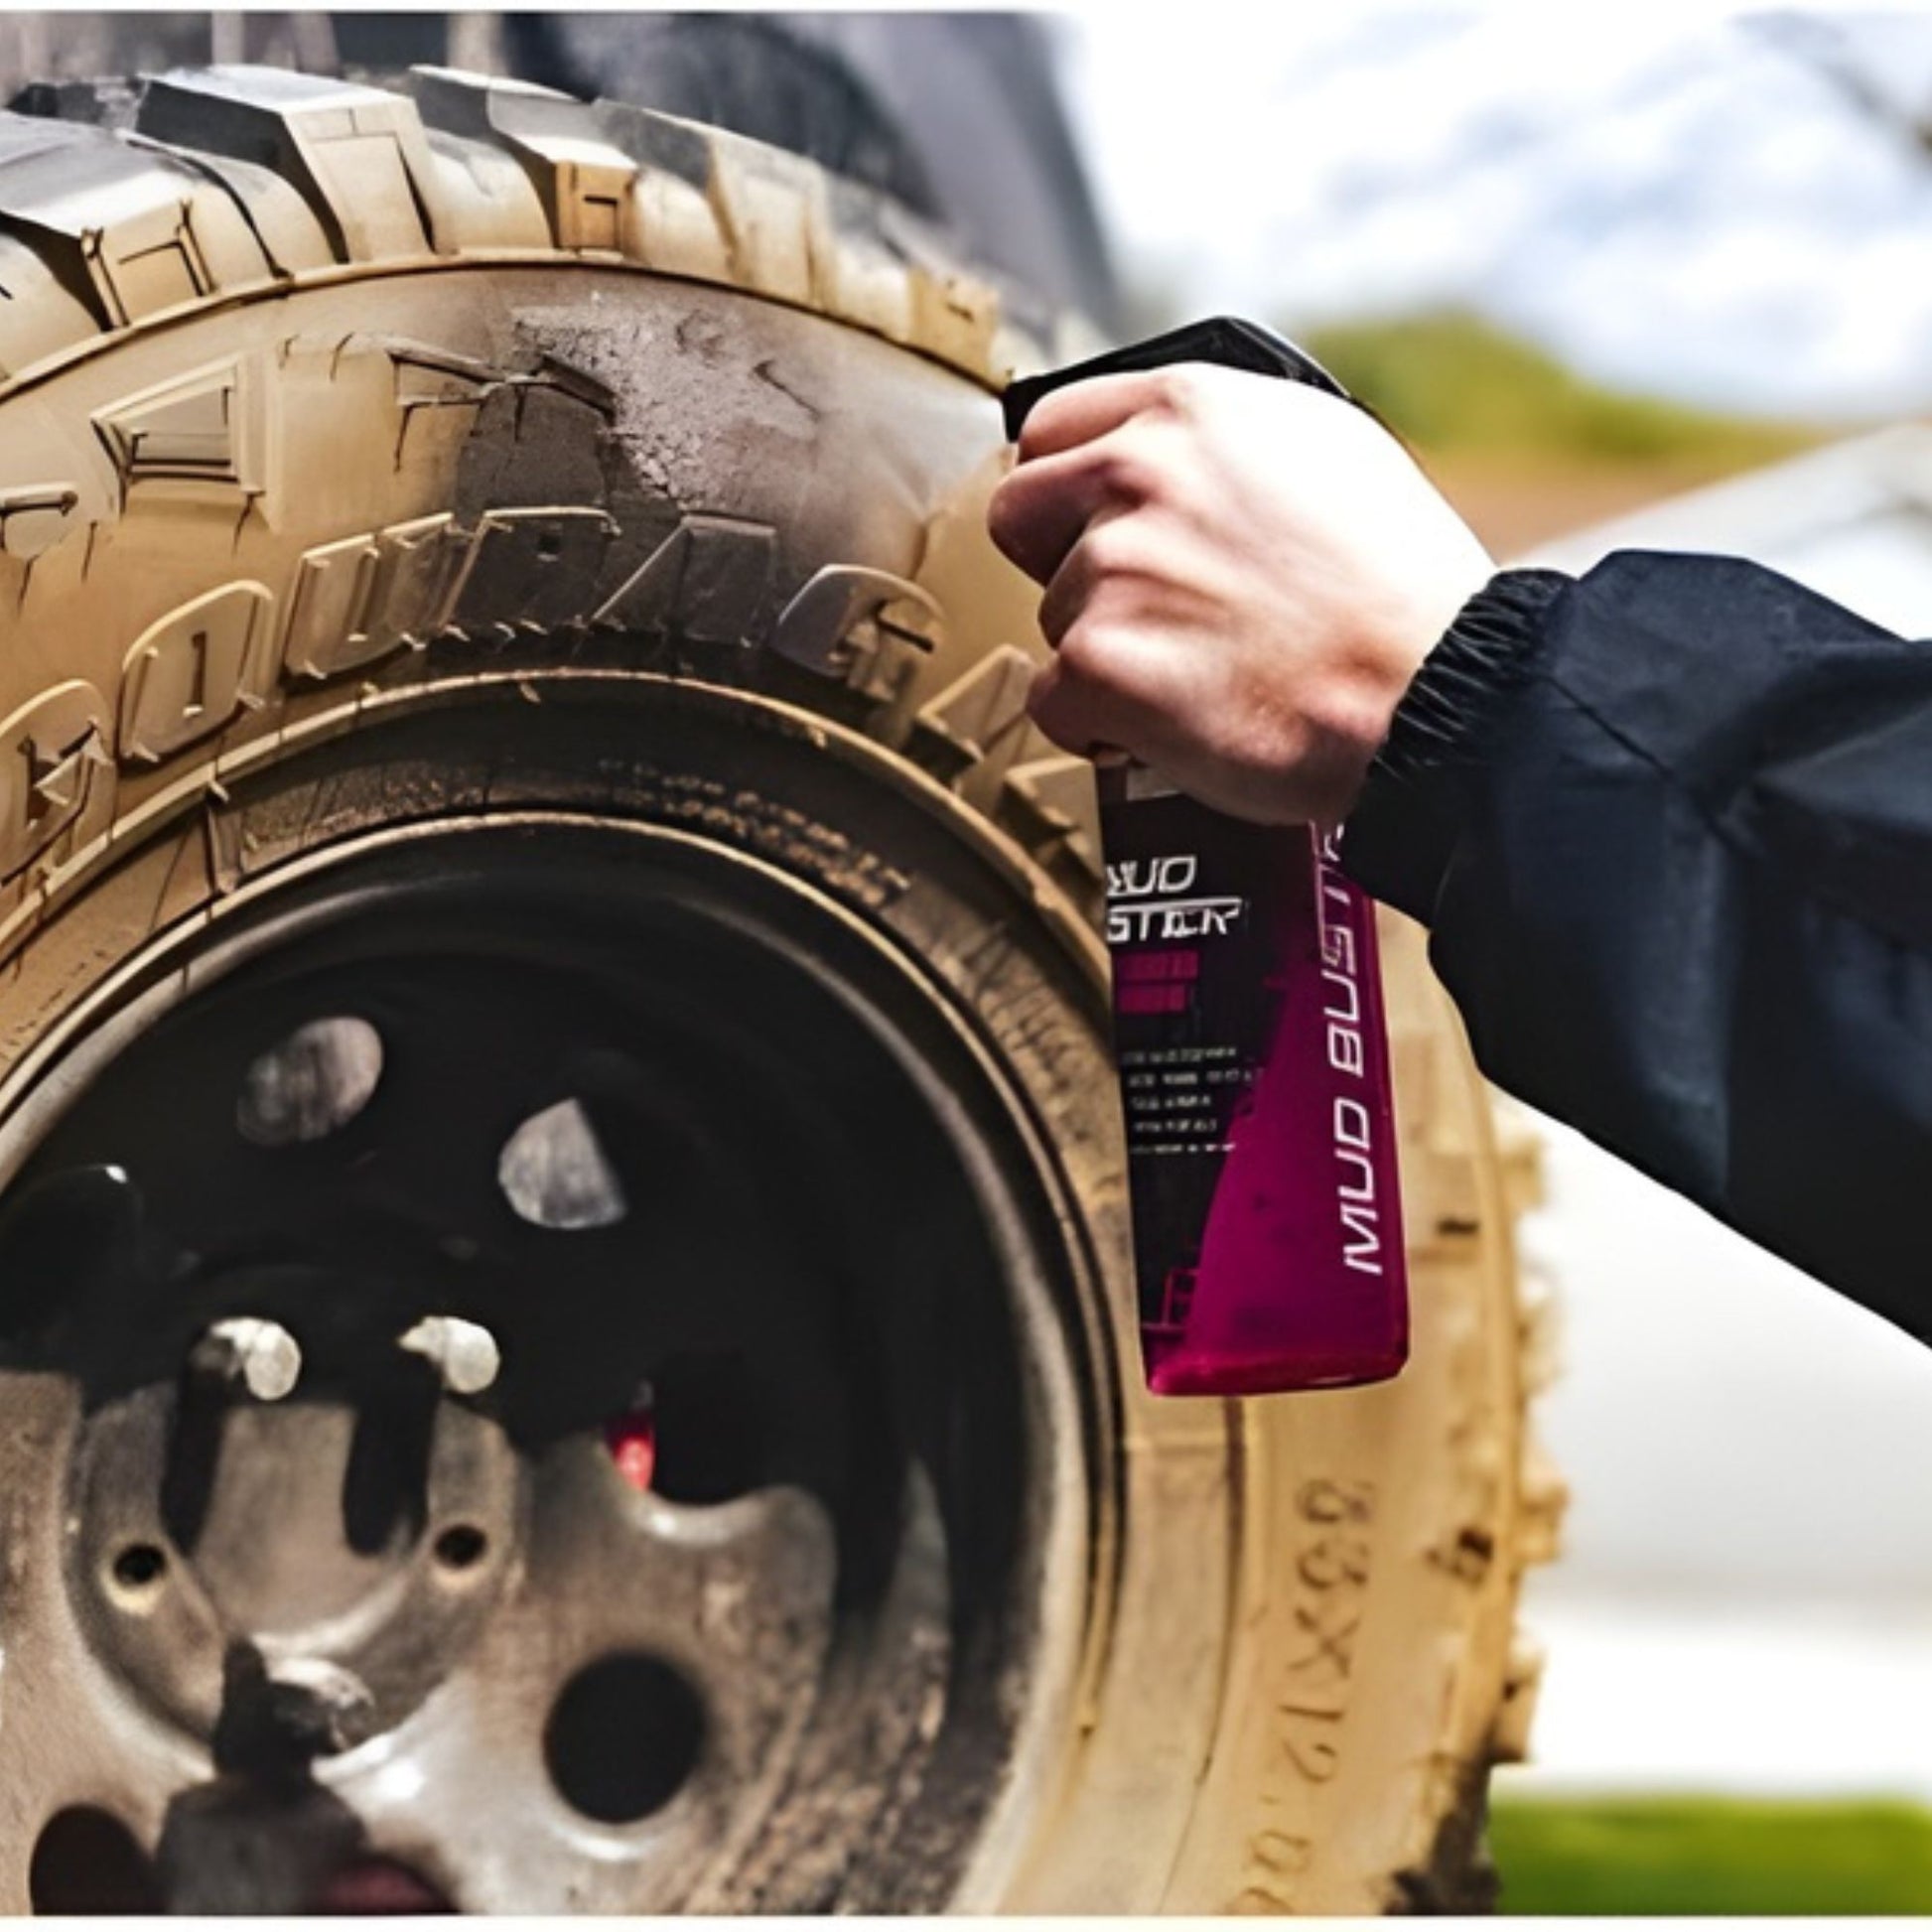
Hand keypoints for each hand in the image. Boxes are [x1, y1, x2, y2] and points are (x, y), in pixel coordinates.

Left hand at [987, 363, 1493, 826]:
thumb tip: (1175, 459)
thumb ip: (1225, 445)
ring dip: (1106, 654)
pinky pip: (1055, 702)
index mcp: (1190, 410)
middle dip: (1059, 564)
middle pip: (1019, 515)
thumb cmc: (1404, 596)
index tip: (1087, 525)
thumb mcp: (1329, 454)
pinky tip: (1174, 722)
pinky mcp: (1100, 664)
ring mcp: (1112, 569)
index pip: (1050, 428)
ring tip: (1200, 672)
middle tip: (1135, 608)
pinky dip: (1102, 726)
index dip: (1068, 488)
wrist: (1437, 695)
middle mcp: (1139, 473)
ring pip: (1052, 618)